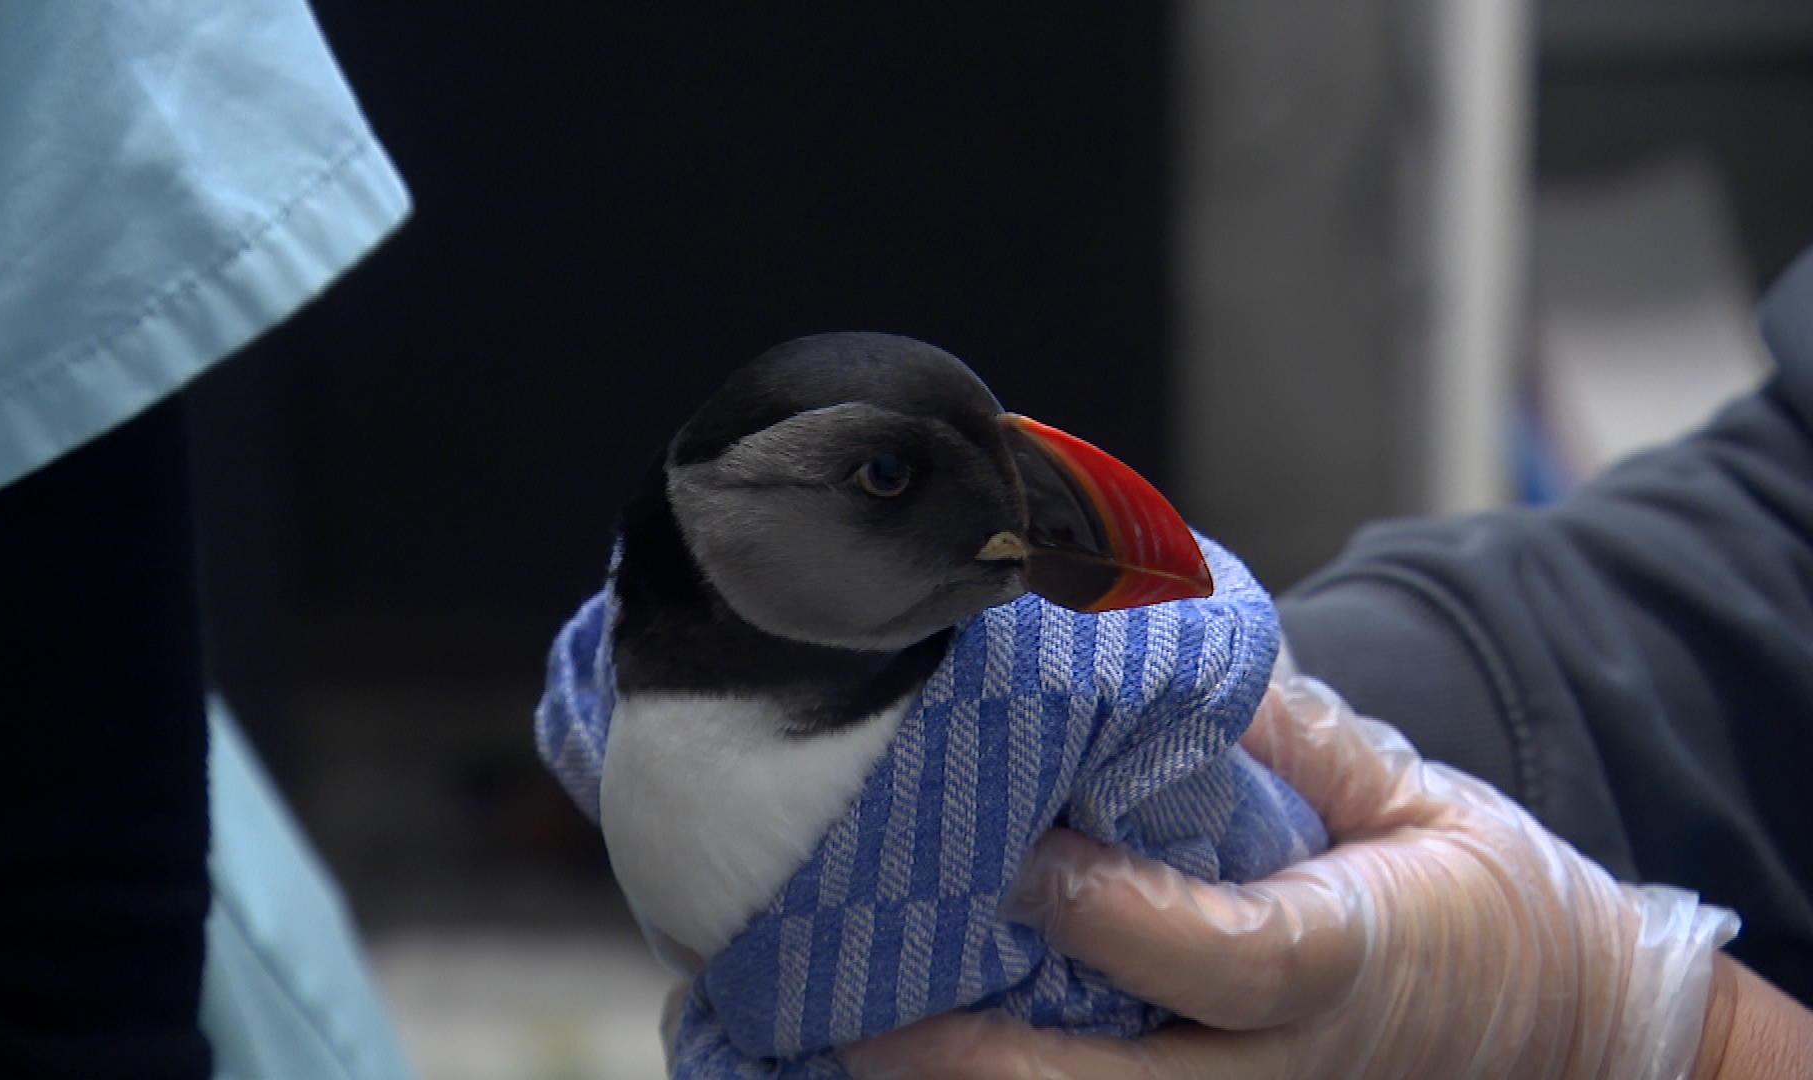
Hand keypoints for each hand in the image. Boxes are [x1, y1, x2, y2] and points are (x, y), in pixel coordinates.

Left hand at [840, 664, 1738, 1078]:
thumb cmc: (1485, 906)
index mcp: (1346, 967)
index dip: (1113, 915)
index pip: (1219, 959)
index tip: (1013, 860)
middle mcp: (1291, 1074)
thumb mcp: (1420, 797)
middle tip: (859, 1009)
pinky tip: (931, 1062)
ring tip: (854, 1040)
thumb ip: (1302, 735)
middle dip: (978, 1063)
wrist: (1573, 1035)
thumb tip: (1180, 651)